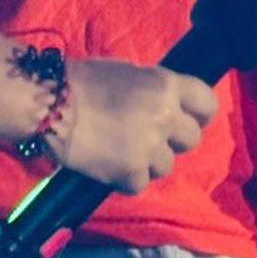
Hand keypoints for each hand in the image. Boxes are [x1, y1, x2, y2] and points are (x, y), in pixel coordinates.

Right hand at [50, 61, 215, 191]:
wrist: (48, 105)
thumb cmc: (82, 82)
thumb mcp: (129, 74)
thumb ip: (155, 91)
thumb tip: (171, 105)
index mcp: (166, 85)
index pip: (208, 103)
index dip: (199, 115)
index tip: (187, 120)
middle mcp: (165, 116)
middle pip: (192, 139)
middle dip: (172, 141)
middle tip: (147, 138)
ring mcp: (150, 146)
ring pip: (166, 165)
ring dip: (147, 162)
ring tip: (119, 150)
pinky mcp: (131, 172)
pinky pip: (140, 183)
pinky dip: (125, 179)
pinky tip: (107, 164)